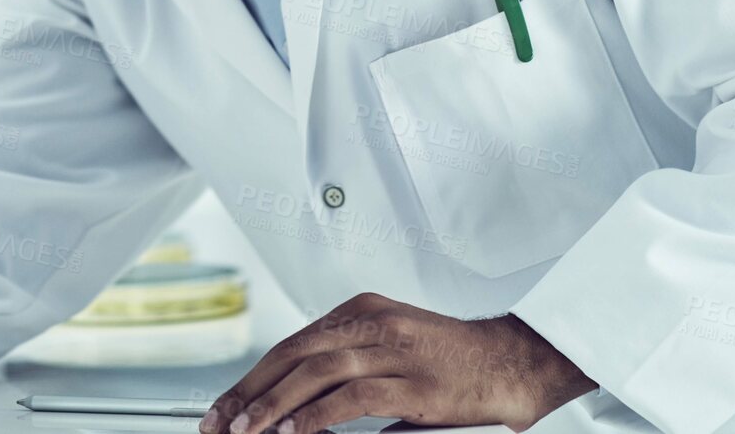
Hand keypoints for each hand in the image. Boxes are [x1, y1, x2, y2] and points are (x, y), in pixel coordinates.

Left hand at [200, 292, 594, 433]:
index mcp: (360, 312)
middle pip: (293, 355)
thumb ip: (345, 363)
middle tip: (221, 423)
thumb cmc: (452, 359)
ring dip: (274, 406)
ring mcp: (393, 351)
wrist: (513, 362)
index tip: (224, 406)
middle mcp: (371, 324)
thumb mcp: (390, 346)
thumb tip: (293, 400)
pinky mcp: (414, 383)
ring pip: (315, 373)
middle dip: (250, 392)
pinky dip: (317, 415)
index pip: (290, 344)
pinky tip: (293, 431)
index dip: (252, 377)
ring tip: (246, 431)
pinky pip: (353, 397)